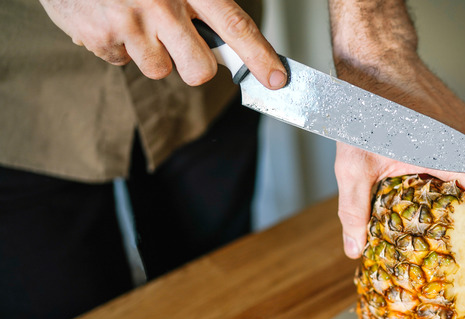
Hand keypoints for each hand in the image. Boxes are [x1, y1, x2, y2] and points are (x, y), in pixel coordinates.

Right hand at [39, 0, 286, 87]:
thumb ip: (202, 6)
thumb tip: (234, 43)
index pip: (235, 26)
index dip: (259, 56)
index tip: (277, 79)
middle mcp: (162, 3)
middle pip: (199, 69)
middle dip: (195, 66)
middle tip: (179, 42)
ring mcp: (130, 23)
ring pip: (160, 70)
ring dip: (152, 53)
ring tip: (136, 20)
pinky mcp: (101, 37)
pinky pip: (123, 62)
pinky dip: (120, 46)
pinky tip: (112, 19)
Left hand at [333, 57, 464, 258]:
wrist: (374, 59)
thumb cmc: (363, 107)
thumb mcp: (353, 166)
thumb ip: (355, 211)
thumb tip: (355, 249)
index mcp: (451, 152)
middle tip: (453, 236)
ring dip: (457, 187)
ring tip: (429, 203)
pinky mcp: (462, 116)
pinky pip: (464, 150)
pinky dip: (450, 167)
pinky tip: (422, 173)